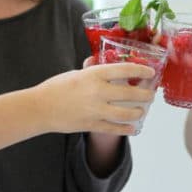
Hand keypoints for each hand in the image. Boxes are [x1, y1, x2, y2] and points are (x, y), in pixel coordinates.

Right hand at [36, 63, 155, 134]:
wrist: (40, 108)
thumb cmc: (56, 87)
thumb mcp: (75, 73)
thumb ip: (91, 70)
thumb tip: (101, 62)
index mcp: (94, 75)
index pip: (125, 70)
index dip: (141, 70)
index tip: (151, 72)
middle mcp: (98, 92)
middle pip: (131, 93)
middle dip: (146, 95)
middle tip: (150, 94)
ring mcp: (95, 110)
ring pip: (126, 113)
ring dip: (138, 112)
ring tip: (141, 110)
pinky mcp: (91, 125)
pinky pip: (115, 129)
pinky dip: (126, 129)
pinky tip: (133, 128)